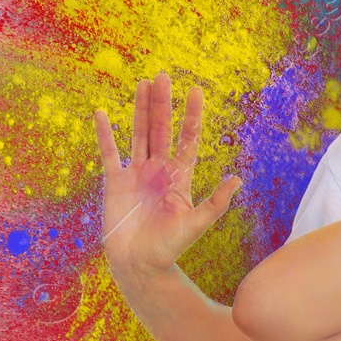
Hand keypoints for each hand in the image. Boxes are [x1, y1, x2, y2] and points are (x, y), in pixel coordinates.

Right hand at [93, 73, 241, 282]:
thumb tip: (237, 180)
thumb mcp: (196, 224)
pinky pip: (110, 153)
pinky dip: (105, 134)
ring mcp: (137, 173)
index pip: (187, 138)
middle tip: (164, 75)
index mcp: (181, 176)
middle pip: (161, 129)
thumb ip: (215, 203)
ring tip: (143, 83)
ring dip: (140, 110)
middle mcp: (160, 169)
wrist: (140, 265)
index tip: (195, 91)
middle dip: (163, 103)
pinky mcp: (115, 182)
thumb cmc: (170, 247)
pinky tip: (102, 114)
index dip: (190, 116)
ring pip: (139, 134)